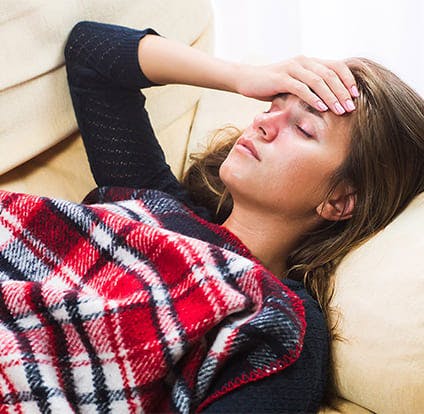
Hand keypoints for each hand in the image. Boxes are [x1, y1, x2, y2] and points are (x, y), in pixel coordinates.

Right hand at [235, 56, 358, 113]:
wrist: (246, 80)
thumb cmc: (271, 85)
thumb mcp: (294, 85)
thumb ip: (309, 88)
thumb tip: (328, 103)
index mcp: (309, 62)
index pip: (336, 67)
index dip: (348, 80)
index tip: (355, 96)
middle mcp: (303, 61)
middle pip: (330, 75)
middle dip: (343, 92)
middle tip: (351, 107)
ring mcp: (292, 68)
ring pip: (318, 81)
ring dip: (331, 97)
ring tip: (340, 110)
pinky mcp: (281, 78)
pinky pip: (302, 88)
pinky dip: (313, 98)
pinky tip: (321, 108)